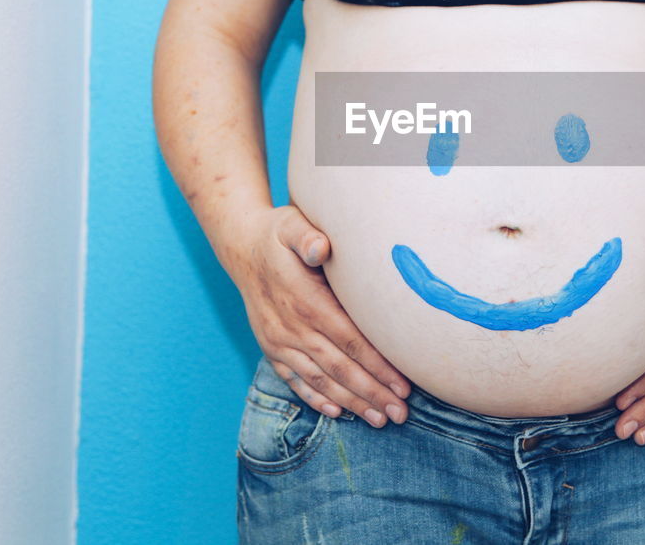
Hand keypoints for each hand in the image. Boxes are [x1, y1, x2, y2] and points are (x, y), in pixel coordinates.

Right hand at [230, 204, 411, 427]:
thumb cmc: (278, 234)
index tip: (403, 384)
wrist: (241, 247)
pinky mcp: (271, 347)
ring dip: (351, 402)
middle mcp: (291, 327)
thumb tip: (322, 247)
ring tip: (380, 420)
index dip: (378, 366)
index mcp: (306, 301)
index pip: (350, 341)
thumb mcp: (291, 224)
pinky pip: (295, 380)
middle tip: (401, 413)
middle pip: (339, 368)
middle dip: (372, 393)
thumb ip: (307, 236)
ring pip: (320, 380)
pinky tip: (338, 412)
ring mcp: (279, 341)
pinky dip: (316, 398)